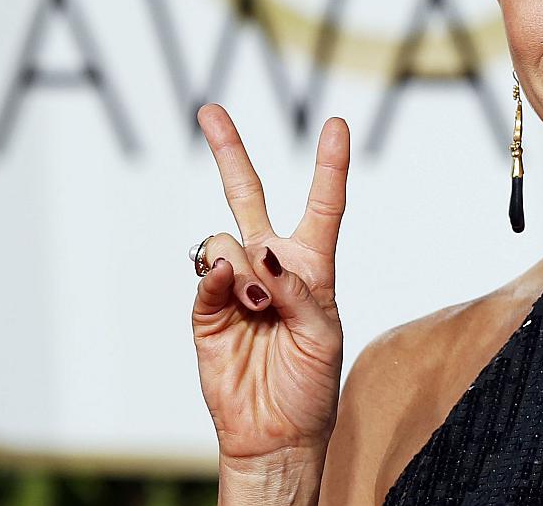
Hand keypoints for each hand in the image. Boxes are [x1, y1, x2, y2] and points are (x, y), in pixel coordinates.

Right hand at [190, 104, 349, 464]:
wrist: (276, 431)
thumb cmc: (311, 382)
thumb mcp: (325, 334)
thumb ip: (299, 290)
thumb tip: (260, 257)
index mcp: (312, 266)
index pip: (323, 206)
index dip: (330, 165)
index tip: (336, 124)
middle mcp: (271, 265)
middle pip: (248, 195)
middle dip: (229, 152)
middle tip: (210, 111)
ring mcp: (235, 283)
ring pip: (228, 239)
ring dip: (246, 268)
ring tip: (262, 308)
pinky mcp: (206, 308)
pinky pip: (206, 272)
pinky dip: (218, 278)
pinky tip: (234, 296)